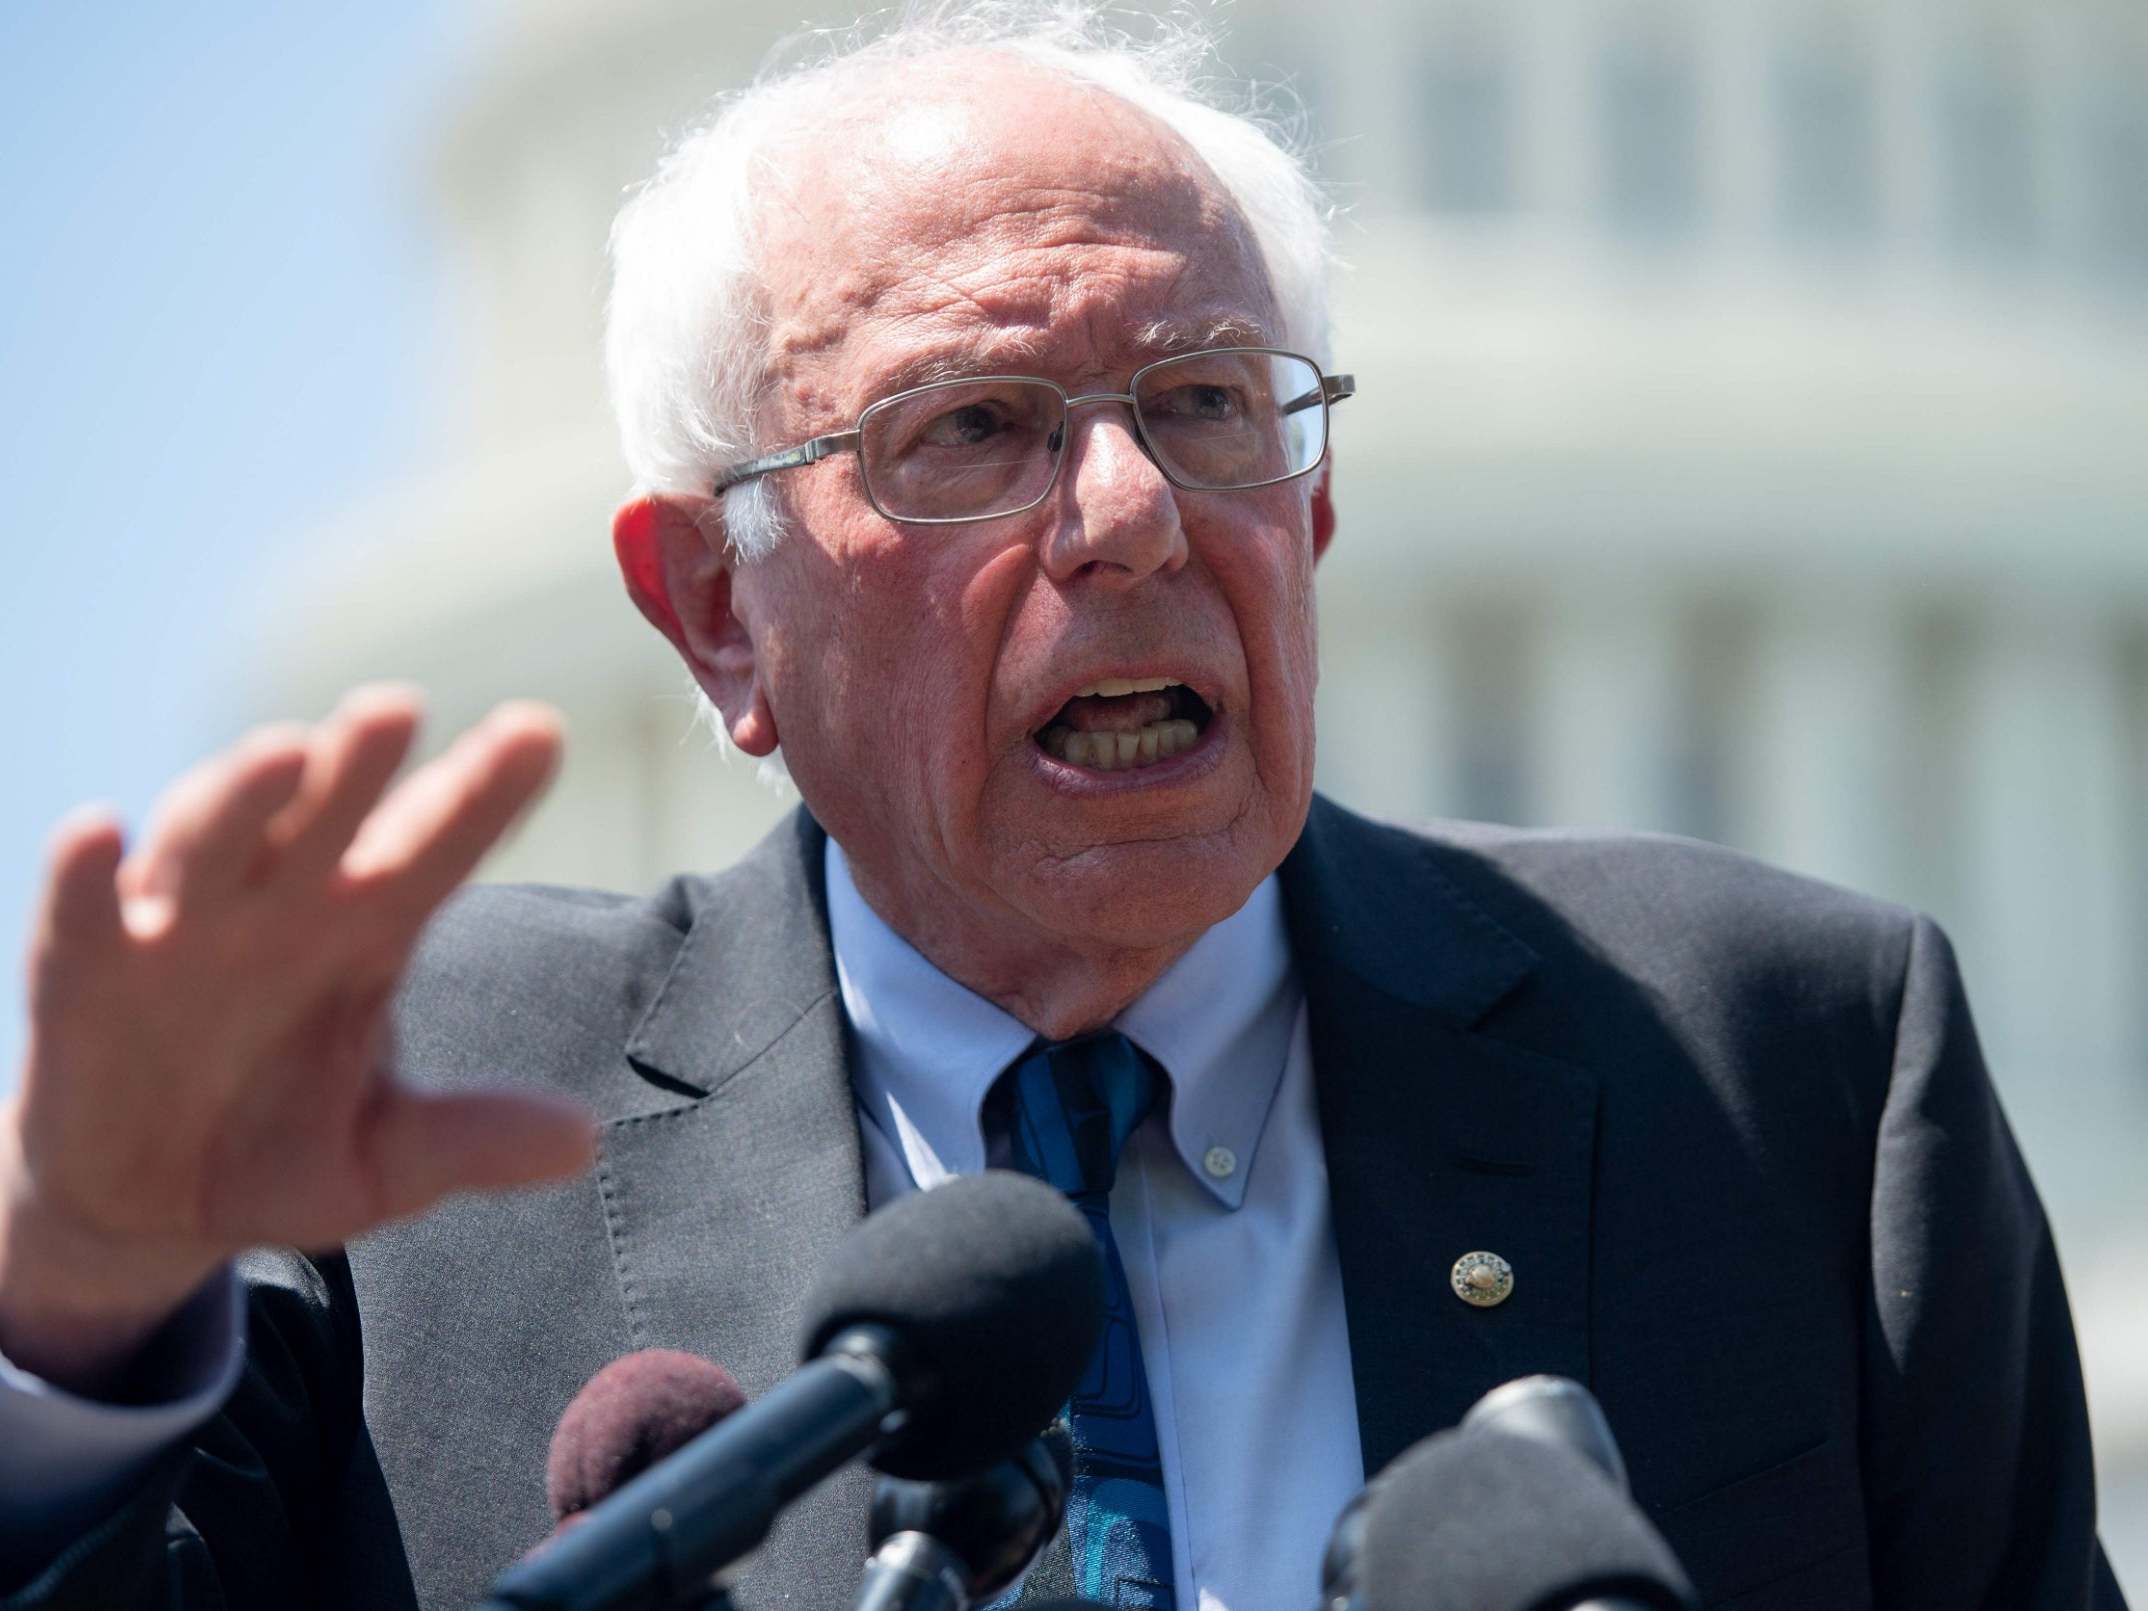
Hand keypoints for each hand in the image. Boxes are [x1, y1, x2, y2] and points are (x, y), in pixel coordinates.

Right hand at [0, 687, 596, 1391]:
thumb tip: (584, 1142)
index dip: (483, 791)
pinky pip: (79, 915)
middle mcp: (280, 905)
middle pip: (327, 819)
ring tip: (286, 754)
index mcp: (368, 930)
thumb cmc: (278, 1153)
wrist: (145, 1206)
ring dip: (243, 796)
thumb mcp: (383, 1162)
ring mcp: (178, 928)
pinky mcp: (83, 973)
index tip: (543, 732)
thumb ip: (470, 1141)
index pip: (437, 847)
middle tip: (399, 708)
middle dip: (358, 766)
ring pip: (213, 840)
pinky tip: (98, 831)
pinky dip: (85, 876)